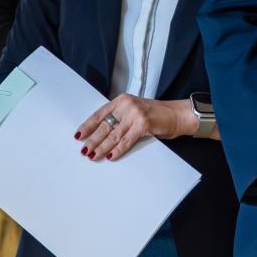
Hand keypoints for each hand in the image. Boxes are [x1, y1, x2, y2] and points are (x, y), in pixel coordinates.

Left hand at [76, 94, 192, 160]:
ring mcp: (135, 114)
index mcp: (122, 100)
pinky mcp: (144, 125)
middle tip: (84, 150)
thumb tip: (102, 134)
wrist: (177, 115)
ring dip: (102, 147)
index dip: (88, 126)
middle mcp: (127, 105)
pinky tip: (110, 156)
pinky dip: (117, 150)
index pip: (100, 114)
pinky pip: (126, 141)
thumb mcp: (134, 111)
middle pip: (105, 126)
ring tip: (93, 156)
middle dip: (93, 140)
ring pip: (113, 135)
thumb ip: (120, 118)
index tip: (78, 135)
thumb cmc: (156, 115)